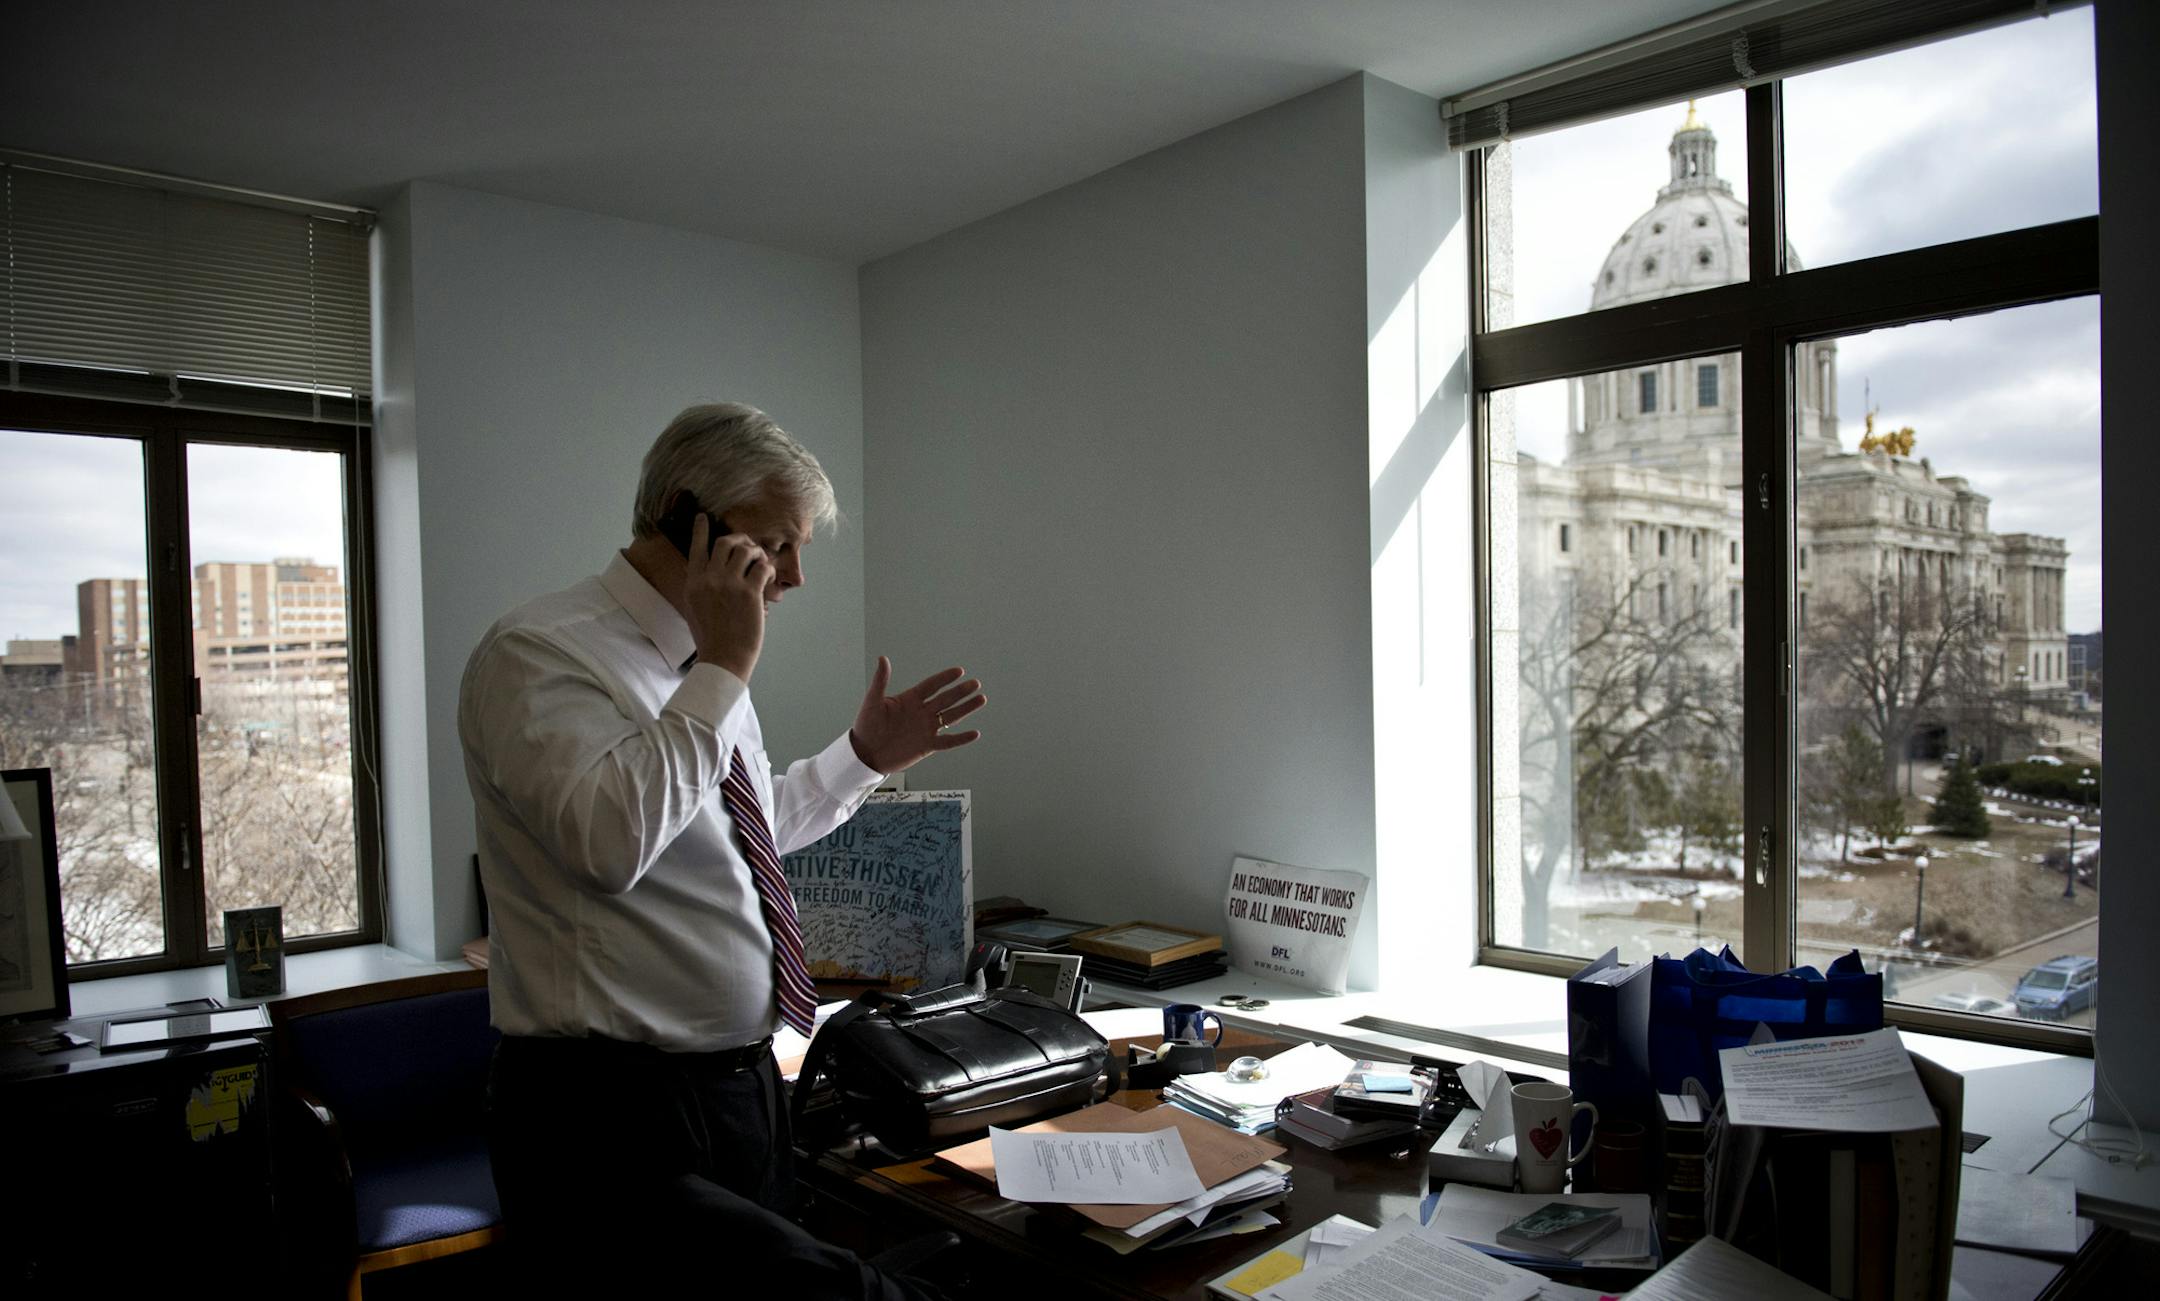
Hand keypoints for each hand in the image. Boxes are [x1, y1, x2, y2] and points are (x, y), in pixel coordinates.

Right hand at [685, 513, 772, 680]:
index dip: (700, 530)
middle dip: (740, 540)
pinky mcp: (749, 593)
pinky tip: (768, 579)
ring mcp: (729, 585)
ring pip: (746, 551)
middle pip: (725, 543)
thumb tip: (714, 570)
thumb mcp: (695, 608)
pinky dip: (768, 569)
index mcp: (693, 583)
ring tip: (761, 564)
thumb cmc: (711, 638)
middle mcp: (709, 579)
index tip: (702, 517)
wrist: (722, 658)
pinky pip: (762, 567)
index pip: (696, 548)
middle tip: (749, 547)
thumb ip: (701, 587)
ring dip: (757, 554)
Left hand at [848, 656, 984, 773]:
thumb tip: (883, 658)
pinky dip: (961, 738)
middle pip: (946, 699)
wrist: (865, 754)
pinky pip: (947, 741)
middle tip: (975, 683)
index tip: (959, 671)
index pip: (932, 686)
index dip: (945, 678)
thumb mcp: (872, 702)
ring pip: (950, 716)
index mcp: (910, 699)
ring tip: (981, 699)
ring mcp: (926, 729)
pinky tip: (975, 733)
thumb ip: (880, 681)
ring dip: (966, 709)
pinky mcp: (927, 746)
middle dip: (961, 691)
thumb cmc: (866, 726)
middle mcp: (921, 712)